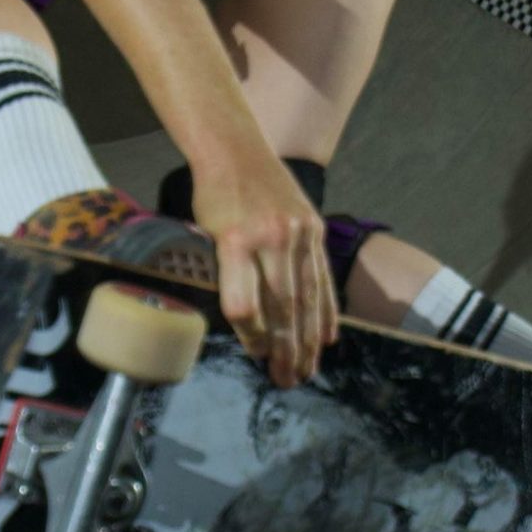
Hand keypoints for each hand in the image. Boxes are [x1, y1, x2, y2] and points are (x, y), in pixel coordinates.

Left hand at [190, 153, 336, 387]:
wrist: (236, 150)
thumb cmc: (213, 199)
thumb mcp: (205, 236)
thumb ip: (225, 276)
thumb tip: (243, 326)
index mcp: (233, 242)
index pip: (244, 305)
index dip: (251, 337)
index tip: (255, 356)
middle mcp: (269, 238)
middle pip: (281, 308)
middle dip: (284, 351)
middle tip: (286, 381)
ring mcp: (297, 232)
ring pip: (306, 298)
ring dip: (307, 341)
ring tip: (306, 370)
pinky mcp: (314, 228)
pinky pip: (322, 278)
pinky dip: (325, 311)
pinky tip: (326, 338)